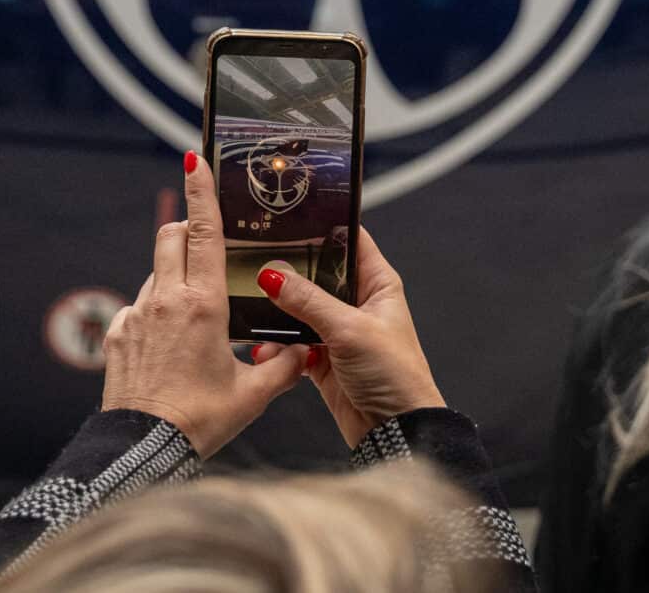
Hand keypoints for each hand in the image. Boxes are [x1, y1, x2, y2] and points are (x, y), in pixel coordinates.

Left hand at [99, 152, 306, 455]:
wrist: (143, 449)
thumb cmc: (199, 421)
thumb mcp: (252, 395)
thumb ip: (283, 367)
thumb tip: (305, 353)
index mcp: (203, 305)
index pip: (202, 233)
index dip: (200, 192)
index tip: (195, 159)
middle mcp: (165, 301)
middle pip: (171, 238)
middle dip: (186, 228)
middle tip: (204, 242)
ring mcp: (136, 315)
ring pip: (155, 274)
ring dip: (173, 278)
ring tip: (195, 319)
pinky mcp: (117, 334)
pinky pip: (138, 308)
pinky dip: (155, 313)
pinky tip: (169, 347)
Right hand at [257, 228, 444, 447]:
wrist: (395, 432)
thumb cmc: (395, 376)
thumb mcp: (349, 330)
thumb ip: (309, 301)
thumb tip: (274, 275)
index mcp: (378, 284)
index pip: (349, 241)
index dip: (322, 227)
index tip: (288, 216)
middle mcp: (357, 303)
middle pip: (316, 274)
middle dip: (288, 272)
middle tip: (255, 261)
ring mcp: (338, 331)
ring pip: (299, 310)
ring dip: (278, 314)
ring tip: (253, 309)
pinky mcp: (323, 360)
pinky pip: (292, 344)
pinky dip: (278, 347)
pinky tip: (264, 349)